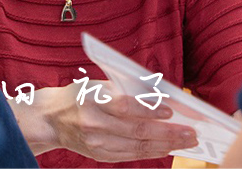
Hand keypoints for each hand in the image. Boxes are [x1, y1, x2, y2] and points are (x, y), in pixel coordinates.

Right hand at [15, 81, 198, 161]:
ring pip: (137, 147)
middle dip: (167, 133)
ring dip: (165, 145)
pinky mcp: (99, 155)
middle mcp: (94, 125)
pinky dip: (151, 152)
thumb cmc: (78, 96)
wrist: (50, 119)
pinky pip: (131, 155)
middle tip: (190, 132)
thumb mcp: (96, 85)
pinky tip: (166, 148)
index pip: (126, 107)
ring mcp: (96, 144)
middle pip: (136, 131)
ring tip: (186, 142)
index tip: (171, 111)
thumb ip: (123, 91)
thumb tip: (158, 98)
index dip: (149, 110)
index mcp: (92, 101)